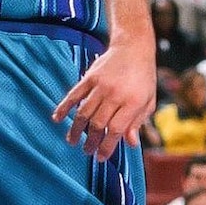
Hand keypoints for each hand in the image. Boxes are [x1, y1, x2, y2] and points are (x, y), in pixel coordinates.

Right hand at [52, 42, 156, 161]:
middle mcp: (116, 94)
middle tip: (87, 151)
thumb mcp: (148, 100)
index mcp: (133, 102)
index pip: (116, 130)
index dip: (107, 147)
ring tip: (72, 141)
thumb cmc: (143, 76)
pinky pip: (74, 94)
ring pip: (84, 112)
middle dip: (91, 141)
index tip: (100, 157)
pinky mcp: (90, 77)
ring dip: (76, 129)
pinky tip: (57, 118)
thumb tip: (130, 143)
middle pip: (98, 124)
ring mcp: (101, 85)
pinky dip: (64, 107)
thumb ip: (138, 122)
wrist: (134, 47)